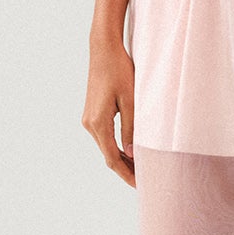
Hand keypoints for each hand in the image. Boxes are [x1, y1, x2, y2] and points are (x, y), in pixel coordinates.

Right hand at [82, 38, 136, 185]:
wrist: (103, 49)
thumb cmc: (119, 70)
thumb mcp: (131, 101)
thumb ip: (132, 129)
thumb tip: (133, 155)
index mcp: (98, 123)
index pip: (113, 158)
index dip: (127, 174)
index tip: (141, 185)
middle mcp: (89, 124)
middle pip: (108, 155)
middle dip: (125, 169)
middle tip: (144, 181)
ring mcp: (88, 119)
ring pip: (106, 147)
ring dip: (121, 158)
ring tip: (140, 168)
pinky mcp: (92, 113)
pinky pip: (104, 137)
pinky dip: (116, 146)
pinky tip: (130, 150)